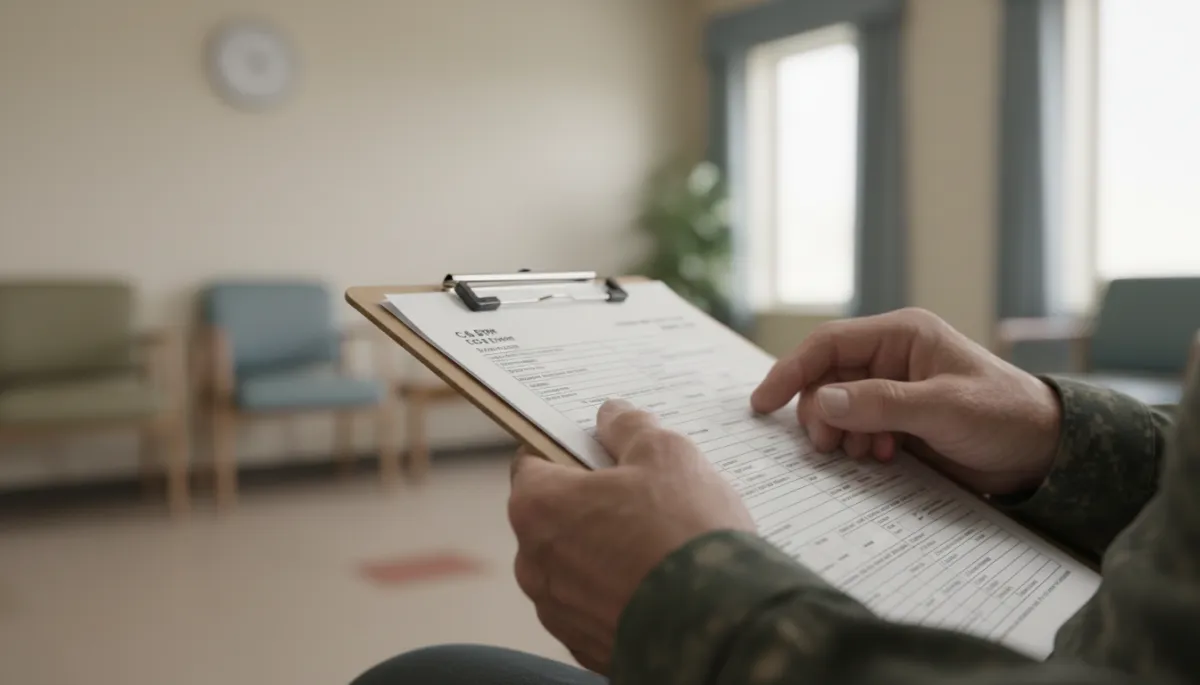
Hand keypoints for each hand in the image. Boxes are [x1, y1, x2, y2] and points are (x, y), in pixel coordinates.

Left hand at [508, 399, 753, 673]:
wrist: (720, 625)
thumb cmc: (685, 530)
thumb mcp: (666, 452)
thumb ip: (629, 427)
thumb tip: (611, 415)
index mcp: (537, 507)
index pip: (533, 462)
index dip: (569, 451)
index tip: (602, 452)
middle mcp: (533, 564)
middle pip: (555, 517)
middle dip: (592, 504)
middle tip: (645, 497)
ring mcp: (558, 612)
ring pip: (577, 566)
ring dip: (606, 552)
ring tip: (661, 546)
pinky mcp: (587, 647)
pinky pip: (598, 607)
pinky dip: (620, 594)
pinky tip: (662, 586)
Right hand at [751, 308, 1061, 495]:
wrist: (1043, 452)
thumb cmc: (1003, 415)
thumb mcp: (943, 407)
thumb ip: (881, 403)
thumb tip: (821, 402)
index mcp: (901, 335)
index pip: (827, 344)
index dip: (790, 371)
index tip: (763, 404)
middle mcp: (891, 357)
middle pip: (825, 379)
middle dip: (821, 414)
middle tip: (831, 447)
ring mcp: (892, 389)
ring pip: (837, 408)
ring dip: (842, 434)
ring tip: (869, 455)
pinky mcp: (898, 419)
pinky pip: (856, 428)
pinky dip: (859, 446)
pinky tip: (884, 458)